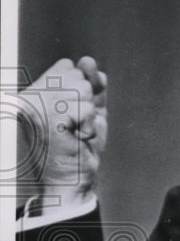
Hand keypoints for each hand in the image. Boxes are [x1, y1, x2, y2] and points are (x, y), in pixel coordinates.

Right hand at [18, 57, 107, 207]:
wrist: (72, 180)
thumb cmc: (79, 146)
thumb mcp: (89, 108)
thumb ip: (90, 82)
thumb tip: (88, 60)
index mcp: (34, 91)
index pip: (67, 66)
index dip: (81, 88)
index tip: (72, 113)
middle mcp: (29, 96)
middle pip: (77, 75)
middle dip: (86, 101)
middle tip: (74, 125)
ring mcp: (35, 107)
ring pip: (83, 89)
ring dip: (88, 114)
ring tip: (75, 131)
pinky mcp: (47, 119)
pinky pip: (87, 107)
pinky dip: (90, 125)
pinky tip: (78, 138)